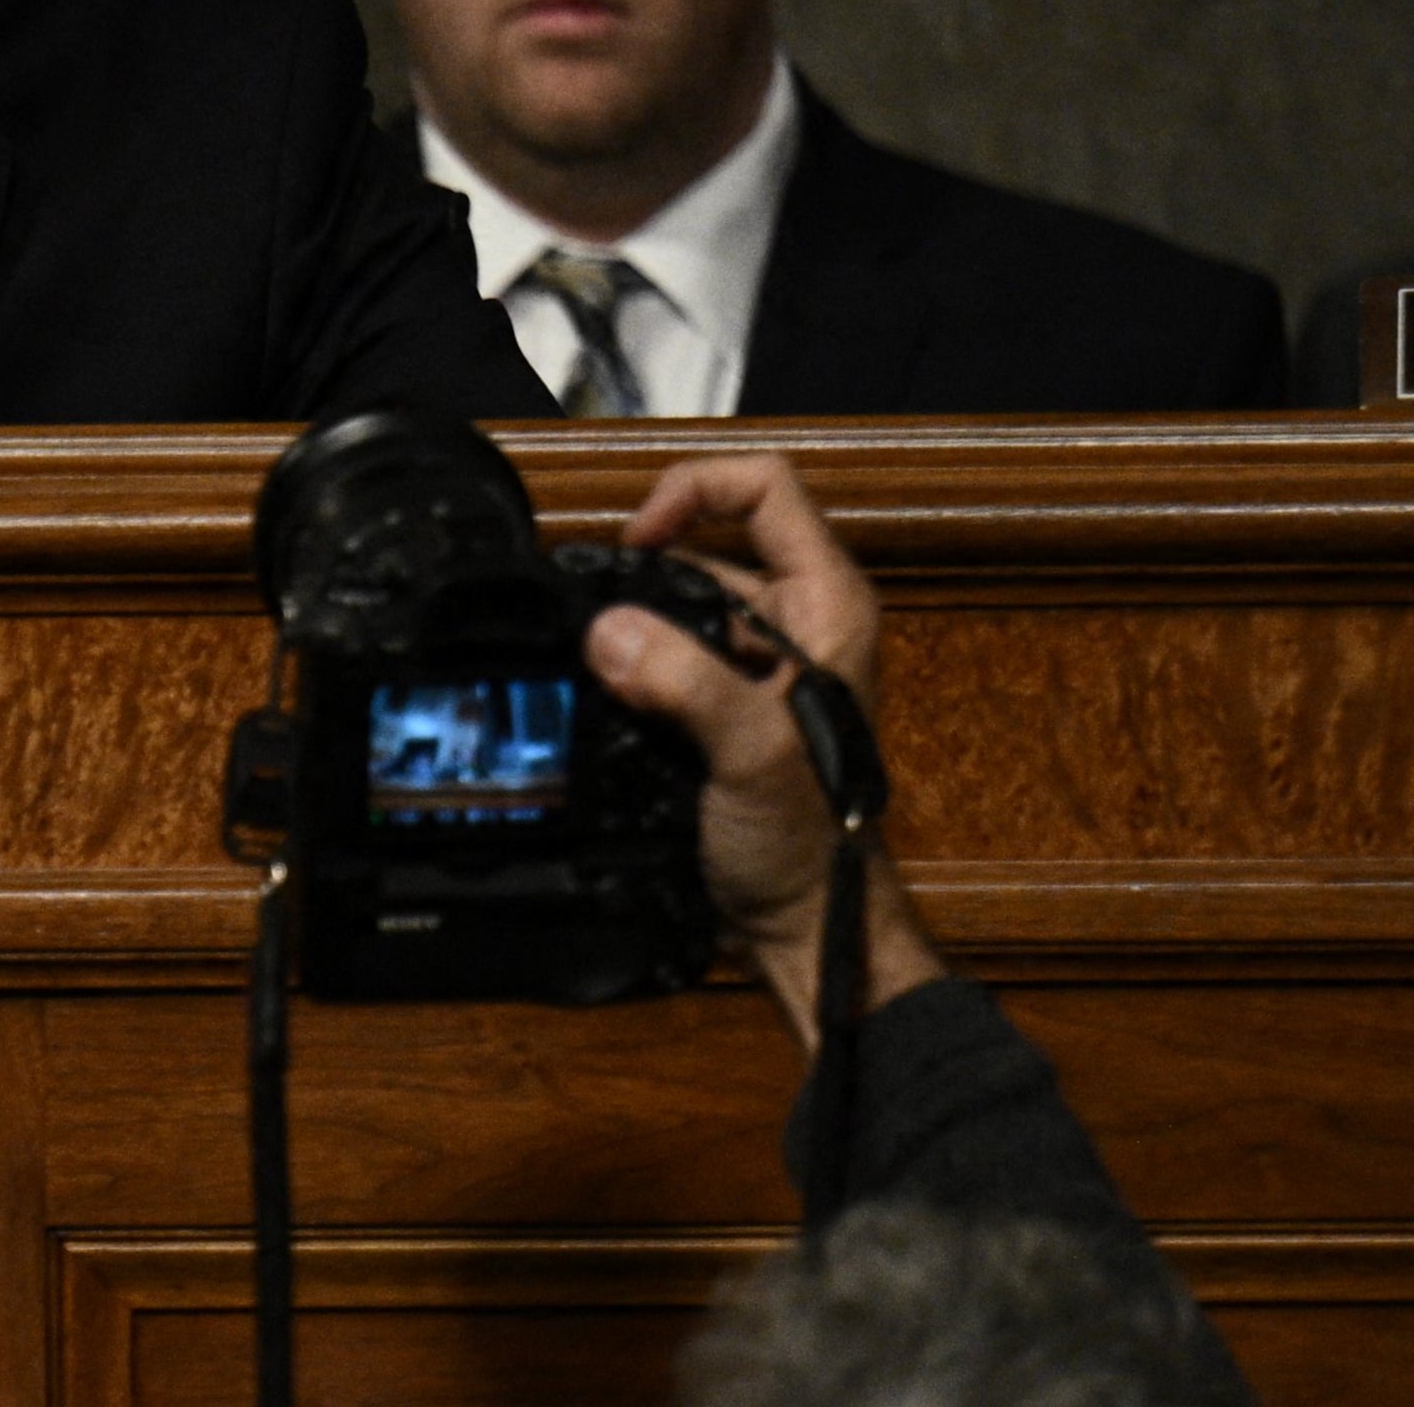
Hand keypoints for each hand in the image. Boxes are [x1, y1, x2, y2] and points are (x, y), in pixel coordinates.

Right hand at [584, 452, 944, 1049]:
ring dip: (626, 620)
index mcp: (827, 606)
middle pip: (705, 540)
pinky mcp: (720, 702)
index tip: (633, 542)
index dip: (691, 491)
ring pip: (675, 599)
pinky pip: (659, 650)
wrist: (803, 926)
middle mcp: (796, 621)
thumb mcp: (753, 754)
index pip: (764, 487)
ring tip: (586, 659)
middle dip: (638, 568)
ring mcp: (756, 662)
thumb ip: (687, 683)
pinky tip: (594, 691)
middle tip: (587, 612)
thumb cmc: (809, 846)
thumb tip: (608, 629)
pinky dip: (622, 660)